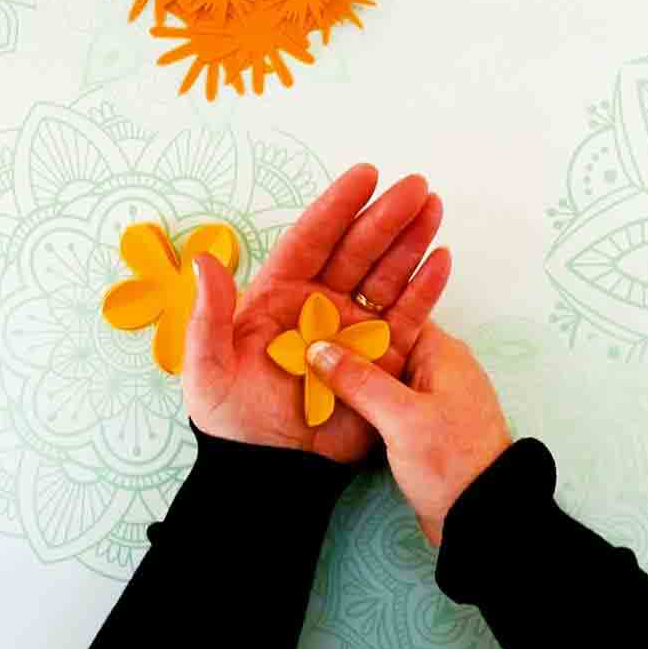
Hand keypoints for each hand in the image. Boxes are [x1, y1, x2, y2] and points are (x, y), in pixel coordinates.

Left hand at [183, 164, 451, 464]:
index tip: (365, 175)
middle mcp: (320, 305)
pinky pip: (407, 318)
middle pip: (357, 251)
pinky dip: (425, 289)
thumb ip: (209, 316)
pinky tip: (441, 259)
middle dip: (386, 216)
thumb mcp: (207, 369)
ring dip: (410, 241)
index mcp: (279, 296)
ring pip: (386, 276)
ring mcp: (353, 330)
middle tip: (415, 186)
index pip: (312, 240)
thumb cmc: (230, 421)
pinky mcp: (380, 360)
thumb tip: (206, 260)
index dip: (338, 206)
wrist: (270, 473)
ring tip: (434, 208)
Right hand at [305, 323, 510, 544]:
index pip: (392, 316)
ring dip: (350, 374)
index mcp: (441, 352)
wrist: (479, 516)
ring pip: (381, 373)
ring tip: (306, 367)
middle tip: (301, 342)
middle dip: (346, 344)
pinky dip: (361, 398)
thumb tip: (318, 349)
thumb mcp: (402, 418)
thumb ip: (360, 382)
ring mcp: (429, 395)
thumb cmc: (451, 462)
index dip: (354, 315)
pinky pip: (385, 398)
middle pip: (383, 344)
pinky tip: (331, 401)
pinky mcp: (420, 422)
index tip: (314, 316)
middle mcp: (437, 367)